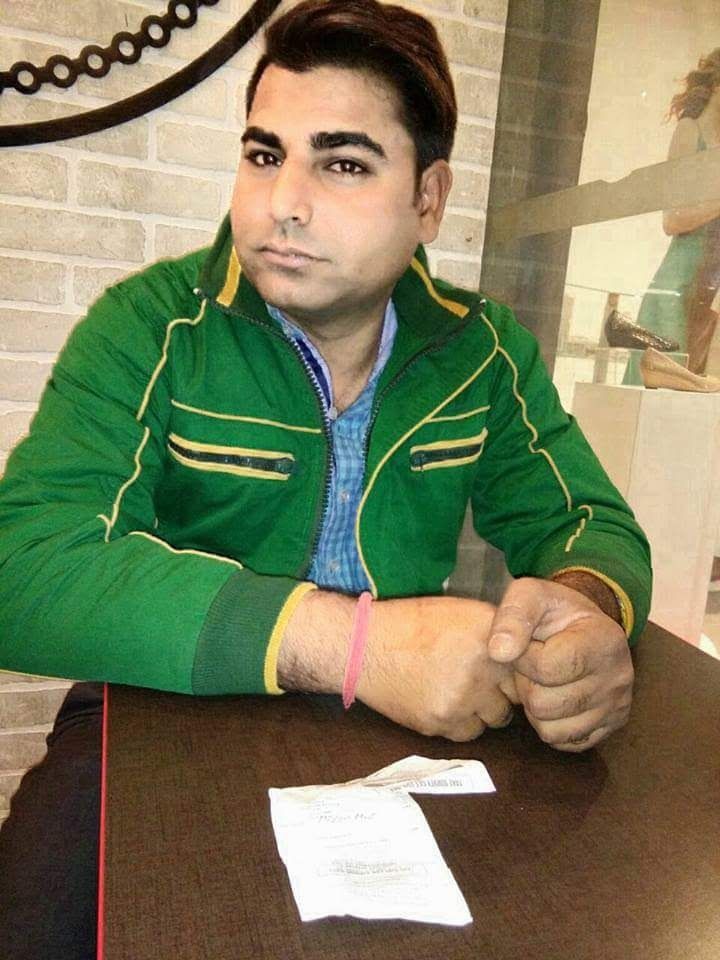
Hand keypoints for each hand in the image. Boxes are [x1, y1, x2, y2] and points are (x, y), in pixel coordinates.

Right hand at [358, 595, 518, 741]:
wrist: (365, 647)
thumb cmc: (413, 624)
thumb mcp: (461, 612)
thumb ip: (497, 632)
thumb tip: (526, 651)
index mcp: (487, 637)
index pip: (529, 665)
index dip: (519, 667)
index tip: (507, 666)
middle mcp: (480, 670)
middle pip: (515, 695)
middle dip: (504, 689)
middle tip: (484, 678)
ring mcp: (461, 701)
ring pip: (495, 718)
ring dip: (484, 708)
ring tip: (462, 690)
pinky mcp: (441, 723)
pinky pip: (468, 732)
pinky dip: (462, 722)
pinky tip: (445, 701)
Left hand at [487, 577, 632, 751]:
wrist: (584, 624)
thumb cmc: (555, 610)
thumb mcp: (531, 594)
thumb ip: (512, 616)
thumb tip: (498, 652)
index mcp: (604, 640)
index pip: (546, 668)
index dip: (523, 659)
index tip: (524, 645)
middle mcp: (618, 678)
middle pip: (545, 704)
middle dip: (527, 684)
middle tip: (532, 665)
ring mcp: (617, 707)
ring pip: (550, 729)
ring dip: (535, 707)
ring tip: (542, 681)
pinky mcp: (610, 728)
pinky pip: (563, 742)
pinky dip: (549, 724)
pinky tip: (553, 696)